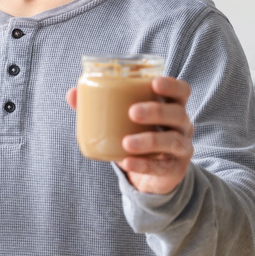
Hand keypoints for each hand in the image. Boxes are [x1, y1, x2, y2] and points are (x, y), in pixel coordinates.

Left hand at [65, 76, 193, 194]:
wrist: (151, 172)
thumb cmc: (138, 134)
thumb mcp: (124, 119)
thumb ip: (101, 105)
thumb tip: (72, 93)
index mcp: (172, 106)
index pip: (182, 91)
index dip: (172, 85)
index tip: (154, 83)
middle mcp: (182, 125)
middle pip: (178, 114)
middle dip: (157, 111)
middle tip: (132, 112)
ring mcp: (181, 148)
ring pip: (173, 141)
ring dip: (149, 140)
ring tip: (126, 142)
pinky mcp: (175, 169)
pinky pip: (161, 167)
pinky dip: (143, 164)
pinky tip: (127, 161)